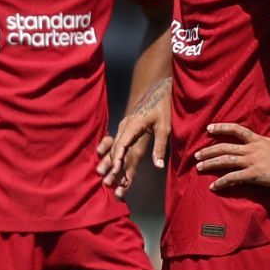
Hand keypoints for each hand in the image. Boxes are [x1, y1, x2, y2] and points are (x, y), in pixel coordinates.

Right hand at [101, 78, 169, 195]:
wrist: (157, 88)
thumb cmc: (162, 106)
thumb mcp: (164, 127)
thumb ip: (160, 147)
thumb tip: (158, 166)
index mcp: (133, 125)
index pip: (122, 145)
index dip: (118, 159)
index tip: (116, 171)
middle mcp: (125, 126)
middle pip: (115, 148)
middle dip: (111, 165)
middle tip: (108, 182)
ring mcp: (124, 126)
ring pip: (114, 146)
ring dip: (110, 161)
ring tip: (104, 175)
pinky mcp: (126, 127)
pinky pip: (117, 142)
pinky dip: (114, 154)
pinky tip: (110, 163)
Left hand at [193, 123, 269, 190]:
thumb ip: (268, 142)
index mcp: (257, 140)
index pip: (236, 130)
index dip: (221, 128)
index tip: (209, 128)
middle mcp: (250, 149)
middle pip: (224, 147)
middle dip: (208, 150)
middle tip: (196, 155)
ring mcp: (250, 161)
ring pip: (224, 160)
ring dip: (210, 163)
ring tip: (199, 167)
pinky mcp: (252, 174)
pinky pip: (232, 178)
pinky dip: (221, 182)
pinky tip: (213, 186)